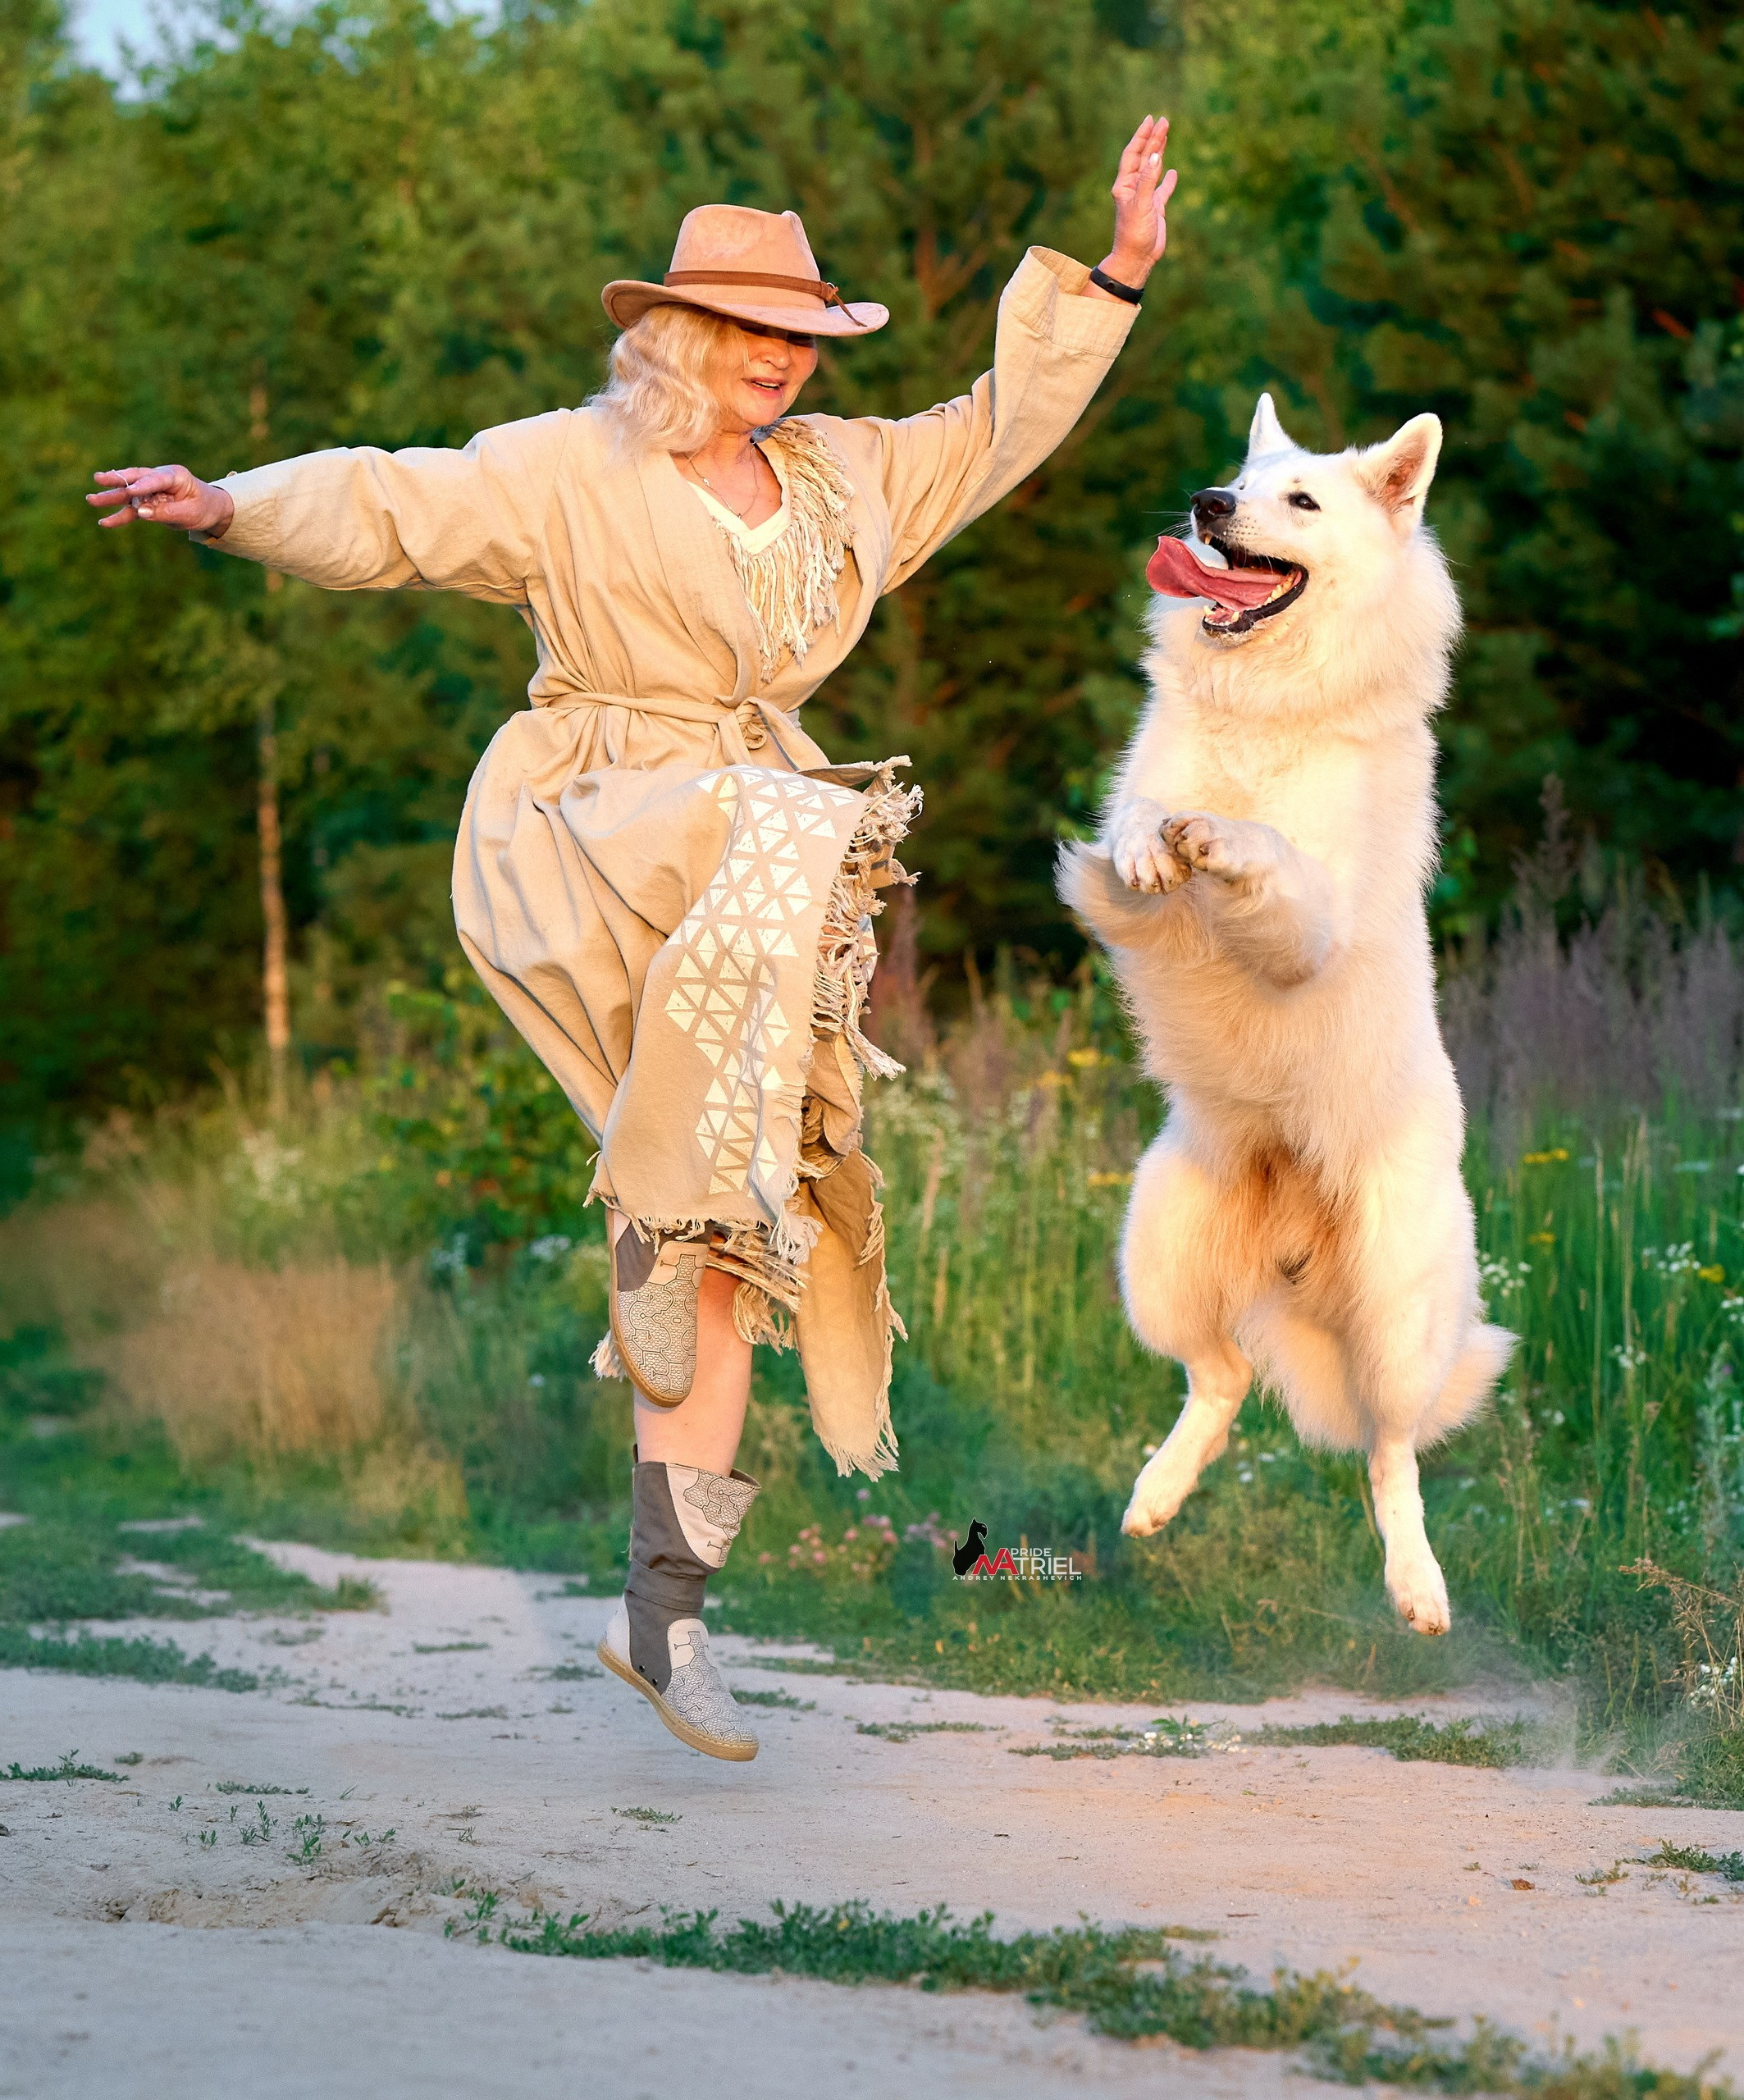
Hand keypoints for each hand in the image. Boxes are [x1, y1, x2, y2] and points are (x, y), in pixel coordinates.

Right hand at [87, 464, 233, 535]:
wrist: (209, 510)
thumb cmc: (203, 507)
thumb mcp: (190, 513)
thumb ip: (166, 512)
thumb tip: (140, 513)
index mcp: (175, 475)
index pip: (155, 479)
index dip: (143, 485)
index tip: (130, 491)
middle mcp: (159, 479)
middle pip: (135, 479)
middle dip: (116, 480)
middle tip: (98, 479)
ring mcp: (151, 491)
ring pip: (128, 494)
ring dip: (110, 497)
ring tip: (90, 500)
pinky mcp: (147, 503)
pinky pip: (131, 510)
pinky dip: (119, 516)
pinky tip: (104, 522)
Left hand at [1093, 115, 1177, 295]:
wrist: (1137, 259)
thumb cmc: (1134, 233)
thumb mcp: (1141, 204)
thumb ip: (1148, 180)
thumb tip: (1156, 156)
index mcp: (1125, 185)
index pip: (1133, 154)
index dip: (1141, 136)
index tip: (1150, 120)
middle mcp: (1133, 188)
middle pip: (1144, 157)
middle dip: (1153, 138)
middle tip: (1164, 120)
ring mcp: (1145, 197)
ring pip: (1152, 169)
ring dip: (1159, 152)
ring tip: (1166, 134)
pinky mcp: (1155, 208)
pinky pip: (1162, 189)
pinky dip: (1167, 179)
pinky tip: (1172, 172)